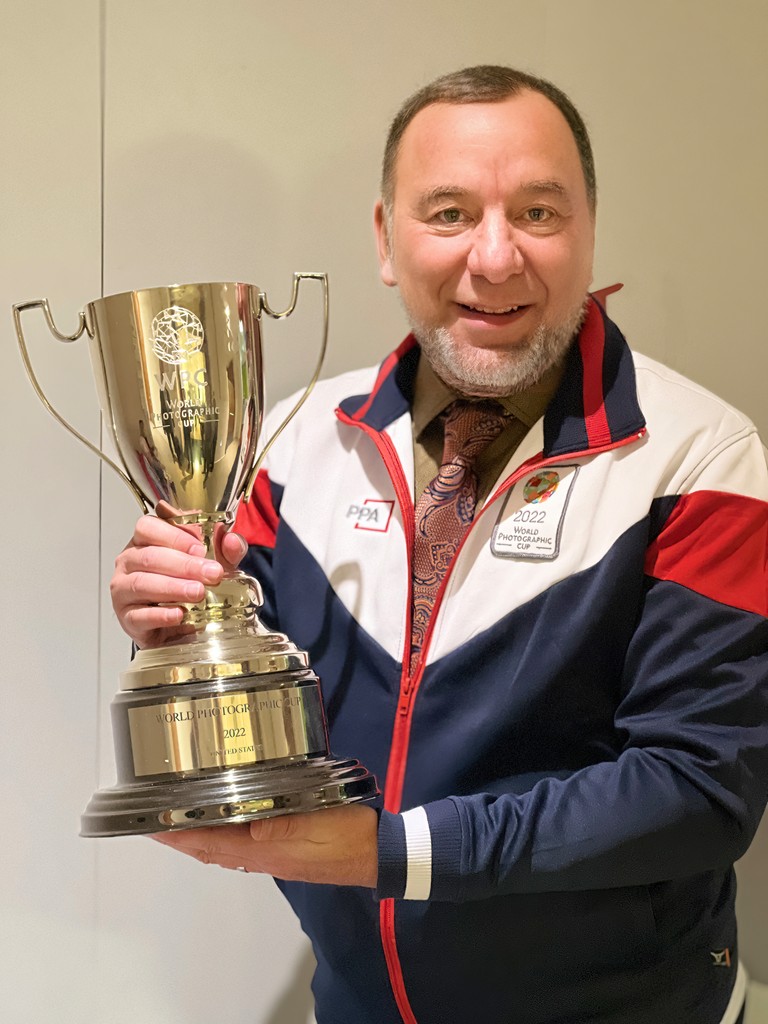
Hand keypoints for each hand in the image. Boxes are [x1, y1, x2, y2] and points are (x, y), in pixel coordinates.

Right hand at [111, 501, 247, 648]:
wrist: (176, 625)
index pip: (148, 527)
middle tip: (212, 573)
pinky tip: (179, 614)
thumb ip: (225, 550)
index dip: (175, 536)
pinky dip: (160, 615)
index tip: (201, 548)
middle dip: (184, 564)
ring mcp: (123, 590)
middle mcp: (129, 562)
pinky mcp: (127, 619)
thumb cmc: (187, 585)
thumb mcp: (211, 563)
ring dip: (173, 587)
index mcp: (144, 541)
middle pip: (150, 556)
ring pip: (141, 584)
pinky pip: (139, 615)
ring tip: (198, 592)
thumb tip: (232, 540)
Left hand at [150, 805, 378, 887]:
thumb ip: (283, 821)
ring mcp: (274, 856)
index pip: (211, 842)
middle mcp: (263, 856)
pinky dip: (221, 837)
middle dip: (181, 837)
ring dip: (198, 838)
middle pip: (211, 850)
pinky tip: (222, 824)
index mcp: (265, 848)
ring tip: (179, 821)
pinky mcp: (285, 852)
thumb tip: (250, 823)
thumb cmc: (348, 834)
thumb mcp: (316, 819)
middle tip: (155, 821)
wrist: (377, 853)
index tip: (151, 824)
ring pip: (224, 850)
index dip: (179, 834)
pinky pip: (241, 847)